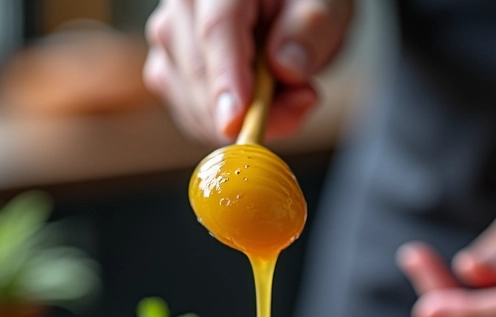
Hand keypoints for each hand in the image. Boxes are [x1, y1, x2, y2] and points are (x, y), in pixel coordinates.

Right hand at [144, 0, 352, 143]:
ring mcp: (171, 42)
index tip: (236, 121)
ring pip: (192, 103)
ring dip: (242, 119)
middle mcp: (182, 7)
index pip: (216, 30)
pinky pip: (193, 117)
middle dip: (248, 109)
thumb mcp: (324, 5)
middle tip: (303, 99)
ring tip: (285, 92)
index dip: (225, 80)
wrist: (281, 7)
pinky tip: (256, 104)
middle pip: (199, 73)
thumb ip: (311, 29)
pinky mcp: (171, 74)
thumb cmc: (299, 1)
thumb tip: (286, 67)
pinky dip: (228, 125)